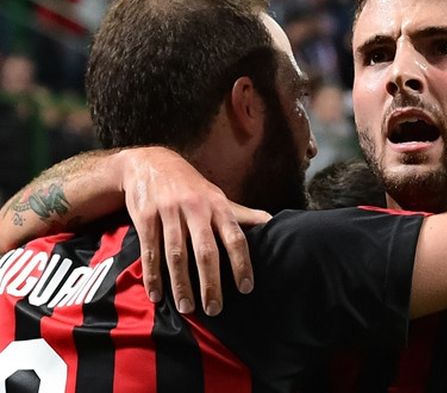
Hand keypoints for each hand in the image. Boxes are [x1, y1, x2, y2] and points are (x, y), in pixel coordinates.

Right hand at [118, 147, 270, 315]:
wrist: (151, 163)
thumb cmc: (192, 188)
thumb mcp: (219, 198)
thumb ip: (243, 215)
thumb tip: (274, 224)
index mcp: (218, 206)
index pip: (235, 237)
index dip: (242, 263)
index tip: (246, 288)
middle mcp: (196, 209)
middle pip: (206, 250)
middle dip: (211, 282)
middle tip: (215, 309)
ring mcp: (169, 213)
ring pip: (177, 254)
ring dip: (181, 284)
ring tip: (187, 308)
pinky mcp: (145, 217)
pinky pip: (150, 251)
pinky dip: (153, 275)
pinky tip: (157, 295)